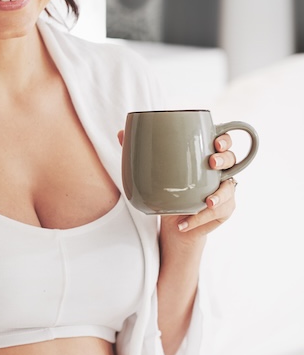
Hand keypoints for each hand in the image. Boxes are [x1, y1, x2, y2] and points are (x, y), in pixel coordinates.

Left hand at [117, 130, 237, 239]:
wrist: (173, 221)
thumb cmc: (167, 190)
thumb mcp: (154, 171)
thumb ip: (138, 151)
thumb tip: (120, 132)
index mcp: (206, 155)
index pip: (224, 141)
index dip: (224, 139)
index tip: (215, 142)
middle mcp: (220, 171)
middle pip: (233, 159)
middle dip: (225, 159)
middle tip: (212, 163)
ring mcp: (224, 191)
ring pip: (230, 189)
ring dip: (221, 194)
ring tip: (207, 201)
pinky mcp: (223, 211)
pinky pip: (217, 213)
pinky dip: (198, 218)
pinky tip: (183, 222)